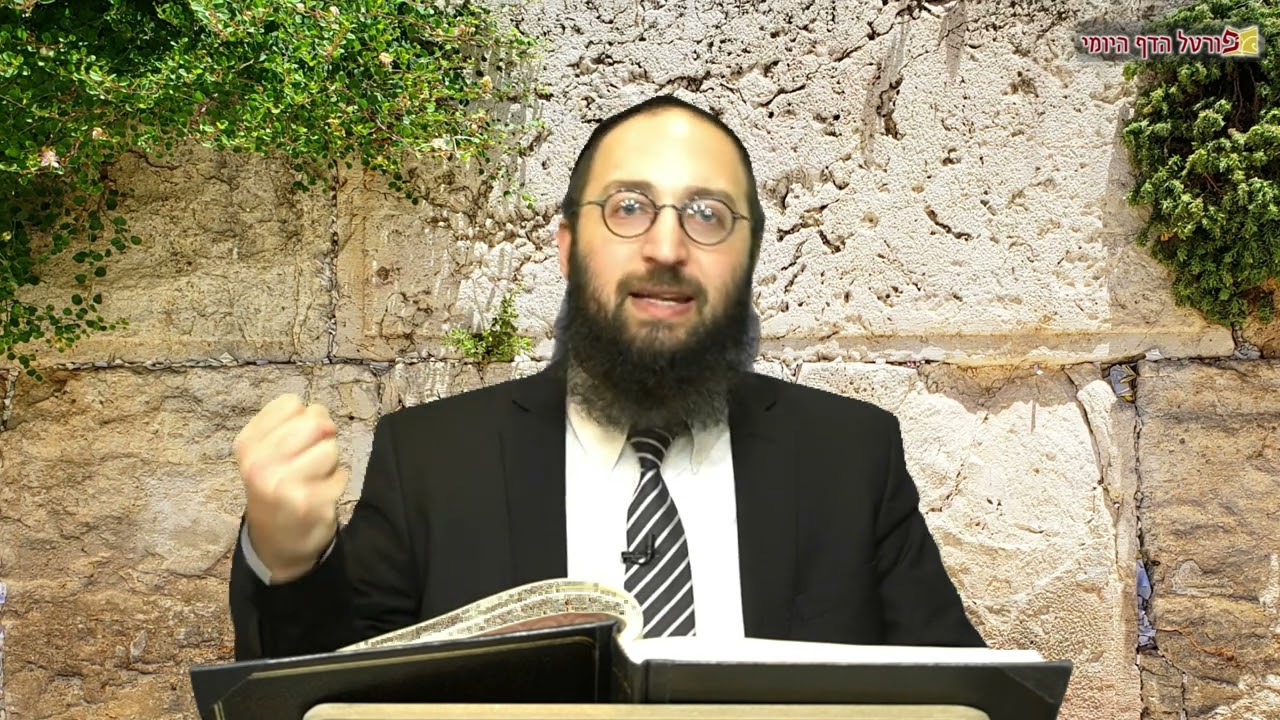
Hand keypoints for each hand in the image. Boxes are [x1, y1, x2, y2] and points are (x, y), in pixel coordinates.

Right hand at [234, 393, 347, 581]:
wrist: (275, 542)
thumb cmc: (275, 486)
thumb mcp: (266, 452)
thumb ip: (293, 425)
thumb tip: (325, 421)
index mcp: (247, 444)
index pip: (291, 403)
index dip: (302, 416)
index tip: (294, 438)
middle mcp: (260, 464)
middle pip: (315, 422)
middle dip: (321, 437)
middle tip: (308, 458)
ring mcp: (284, 486)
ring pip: (330, 449)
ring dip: (330, 462)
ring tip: (312, 478)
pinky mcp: (311, 504)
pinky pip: (341, 475)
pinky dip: (336, 482)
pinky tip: (319, 494)